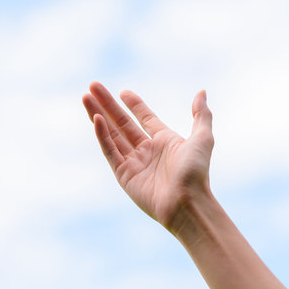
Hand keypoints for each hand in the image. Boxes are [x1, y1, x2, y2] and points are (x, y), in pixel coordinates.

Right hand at [82, 82, 213, 228]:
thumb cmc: (196, 172)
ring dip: (98, 114)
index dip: (134, 104)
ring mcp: (133, 162)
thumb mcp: (203, 138)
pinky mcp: (123, 175)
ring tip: (85, 97)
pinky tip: (96, 118)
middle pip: (122, 122)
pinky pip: (110, 151)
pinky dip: (102, 135)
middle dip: (107, 104)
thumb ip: (201, 114)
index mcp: (165, 141)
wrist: (187, 202)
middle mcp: (147, 150)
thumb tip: (202, 92)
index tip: (123, 92)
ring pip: (111, 133)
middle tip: (93, 86)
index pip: (145, 118)